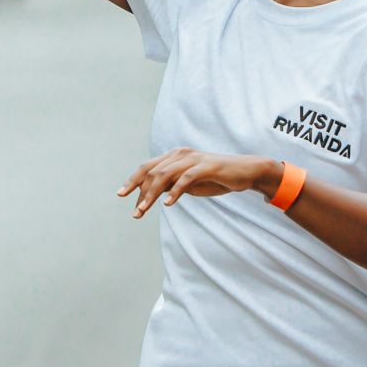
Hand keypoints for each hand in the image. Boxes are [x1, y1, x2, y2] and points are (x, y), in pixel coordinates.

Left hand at [119, 150, 276, 217]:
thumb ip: (171, 184)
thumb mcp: (189, 183)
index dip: (133, 181)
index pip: (147, 167)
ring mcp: (193, 158)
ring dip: (152, 194)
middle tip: (136, 213)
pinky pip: (186, 178)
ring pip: (165, 175)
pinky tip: (168, 204)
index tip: (121, 195)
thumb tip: (153, 193)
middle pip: (152, 171)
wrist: (245, 171)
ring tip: (143, 210)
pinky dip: (175, 191)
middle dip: (140, 192)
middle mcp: (180, 154)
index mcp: (174, 156)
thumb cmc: (216, 178)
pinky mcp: (207, 166)